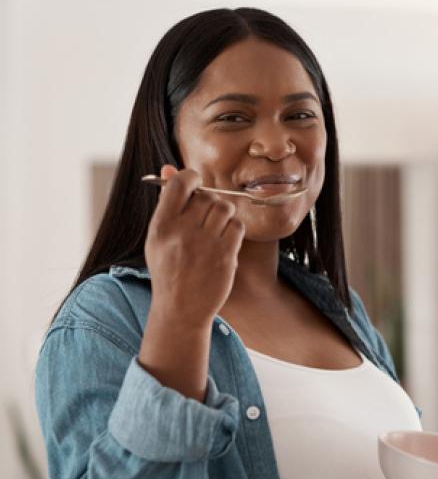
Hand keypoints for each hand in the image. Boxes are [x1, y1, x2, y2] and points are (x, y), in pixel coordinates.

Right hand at [144, 164, 245, 326]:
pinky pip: (237, 226)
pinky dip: (234, 231)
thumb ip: (166, 204)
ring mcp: (205, 244)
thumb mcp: (157, 238)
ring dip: (224, 215)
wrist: (181, 310)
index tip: (196, 185)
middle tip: (206, 219)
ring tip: (216, 230)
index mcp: (161, 226)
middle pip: (206, 196)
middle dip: (209, 203)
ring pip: (224, 208)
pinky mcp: (224, 256)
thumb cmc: (169, 271)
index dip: (192, 178)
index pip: (180, 183)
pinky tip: (225, 243)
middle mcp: (182, 232)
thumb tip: (170, 168)